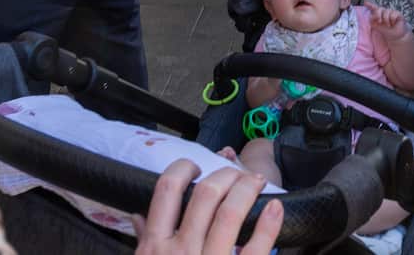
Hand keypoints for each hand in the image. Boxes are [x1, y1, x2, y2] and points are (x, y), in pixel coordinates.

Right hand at [133, 160, 281, 254]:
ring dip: (246, 188)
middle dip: (224, 175)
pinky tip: (275, 208)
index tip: (195, 167)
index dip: (183, 169)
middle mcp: (182, 251)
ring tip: (255, 180)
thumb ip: (143, 241)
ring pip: (230, 213)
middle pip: (205, 195)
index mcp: (155, 246)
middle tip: (233, 172)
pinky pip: (255, 248)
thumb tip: (137, 216)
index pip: (168, 189)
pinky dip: (268, 224)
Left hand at [364, 2, 410, 41]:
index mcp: (378, 14)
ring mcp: (391, 12)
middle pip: (379, 9)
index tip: (365, 3)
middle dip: (378, 15)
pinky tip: (393, 23)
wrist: (394, 36)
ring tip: (388, 25)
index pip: (374, 8)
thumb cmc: (385, 31)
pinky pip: (393, 14)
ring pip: (386, 11)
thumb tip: (371, 16)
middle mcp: (384, 12)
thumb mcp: (376, 26)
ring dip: (386, 20)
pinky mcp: (398, 13)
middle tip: (379, 22)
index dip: (370, 5)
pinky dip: (392, 20)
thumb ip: (372, 21)